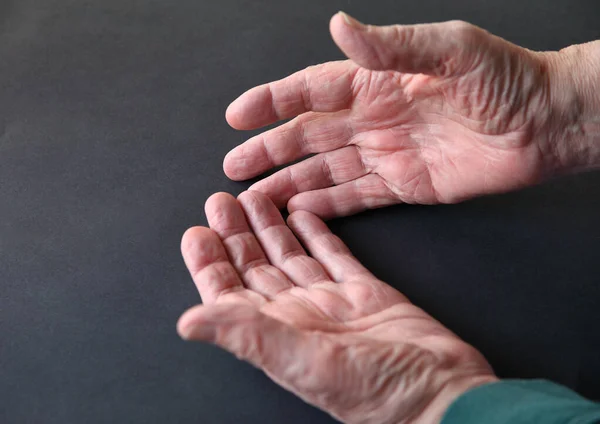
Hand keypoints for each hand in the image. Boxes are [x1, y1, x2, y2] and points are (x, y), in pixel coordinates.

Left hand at [177, 191, 495, 422]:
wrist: (441, 392)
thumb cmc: (377, 392)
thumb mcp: (305, 361)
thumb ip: (249, 335)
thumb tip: (188, 322)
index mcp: (278, 333)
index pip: (230, 293)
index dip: (210, 264)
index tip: (197, 231)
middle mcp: (300, 316)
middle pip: (257, 268)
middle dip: (237, 234)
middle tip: (222, 201)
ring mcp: (332, 303)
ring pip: (292, 257)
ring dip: (271, 228)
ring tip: (256, 197)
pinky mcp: (365, 292)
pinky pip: (333, 255)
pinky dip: (316, 234)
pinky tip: (303, 214)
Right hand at [222, 13, 560, 218]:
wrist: (544, 125)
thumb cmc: (506, 79)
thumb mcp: (451, 49)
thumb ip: (392, 45)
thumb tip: (340, 27)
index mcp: (378, 81)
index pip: (312, 90)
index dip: (272, 102)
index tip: (237, 114)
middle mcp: (374, 118)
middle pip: (308, 135)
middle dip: (269, 150)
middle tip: (234, 165)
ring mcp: (386, 154)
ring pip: (325, 170)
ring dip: (289, 181)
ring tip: (255, 196)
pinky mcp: (403, 186)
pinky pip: (356, 196)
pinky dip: (326, 204)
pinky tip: (299, 210)